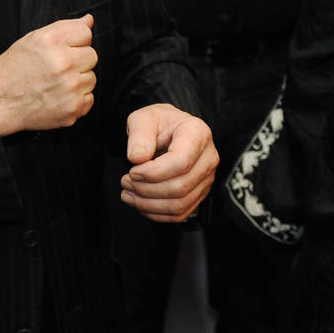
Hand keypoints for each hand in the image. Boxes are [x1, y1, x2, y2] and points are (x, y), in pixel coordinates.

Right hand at [0, 15, 97, 135]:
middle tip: (56, 68)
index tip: (63, 49)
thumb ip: (63, 28)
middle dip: (77, 60)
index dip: (74, 41)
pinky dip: (76, 98)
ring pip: (91, 78)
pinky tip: (57, 96)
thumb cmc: (11, 71)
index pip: (85, 33)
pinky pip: (89, 98)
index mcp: (51, 41)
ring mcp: (70, 87)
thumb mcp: (32, 40)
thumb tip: (89, 20)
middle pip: (92, 55)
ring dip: (77, 80)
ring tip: (54, 83)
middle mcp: (63, 62)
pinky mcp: (73, 108)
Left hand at [120, 103, 218, 221]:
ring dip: (149, 204)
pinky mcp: (199, 193)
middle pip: (180, 186)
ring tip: (128, 193)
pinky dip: (157, 213)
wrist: (169, 130)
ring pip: (180, 203)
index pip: (180, 162)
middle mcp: (208, 157)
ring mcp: (207, 177)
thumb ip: (139, 135)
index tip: (132, 171)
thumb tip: (137, 158)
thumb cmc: (158, 123)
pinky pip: (181, 213)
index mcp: (197, 133)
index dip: (153, 172)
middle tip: (125, 182)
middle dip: (147, 189)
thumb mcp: (143, 118)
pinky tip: (139, 203)